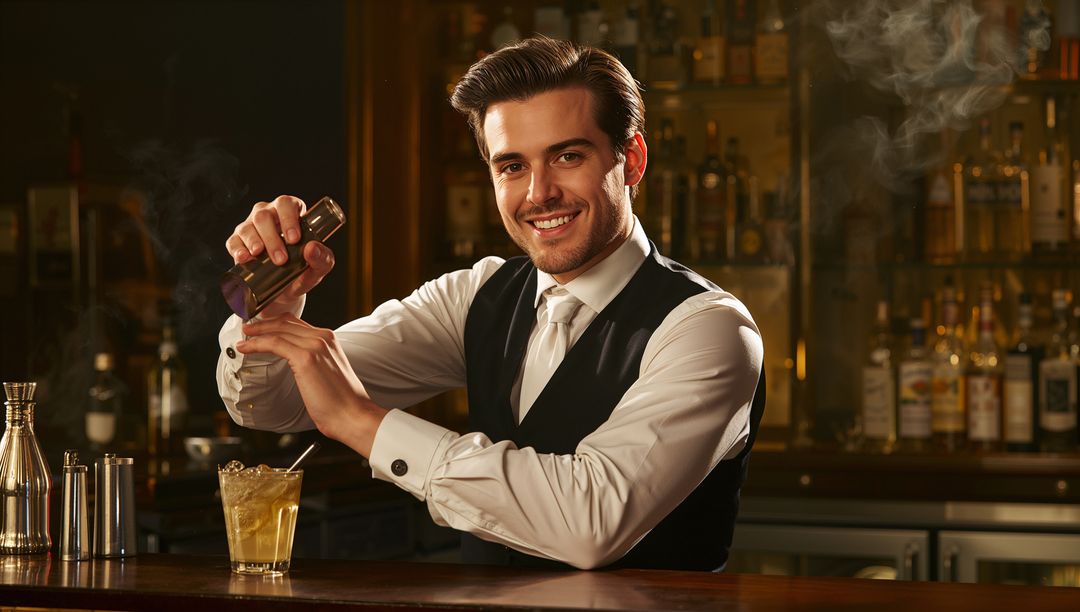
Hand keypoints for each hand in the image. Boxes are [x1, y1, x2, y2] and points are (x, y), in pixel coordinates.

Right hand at [225, 195, 335, 317]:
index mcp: (290, 214)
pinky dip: (237, 249)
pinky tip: (244, 258)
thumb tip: (312, 248)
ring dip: (254, 241)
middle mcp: (268, 216)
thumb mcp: (318, 269)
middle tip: (281, 259)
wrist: (283, 295)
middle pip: (264, 216)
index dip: (288, 218)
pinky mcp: (237, 243)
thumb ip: (323, 259)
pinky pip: (233, 241)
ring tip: (260, 255)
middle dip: (272, 237)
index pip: (286, 204)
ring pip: (247, 227)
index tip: (294, 239)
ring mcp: (250, 228)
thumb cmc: (303, 273)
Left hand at [235, 313, 386, 455]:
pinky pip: (275, 343)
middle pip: (286, 322)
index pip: (297, 323)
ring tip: (244, 339)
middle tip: (247, 329)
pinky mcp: (305, 357)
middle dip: (263, 324)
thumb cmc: (341, 401)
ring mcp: (315, 345)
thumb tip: (296, 363)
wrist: (352, 414)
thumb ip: (315, 360)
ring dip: (257, 333)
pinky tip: (246, 348)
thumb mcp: (328, 372)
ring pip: (278, 330)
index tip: (261, 328)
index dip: (275, 323)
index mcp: (329, 339)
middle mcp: (323, 337)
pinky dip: (257, 344)